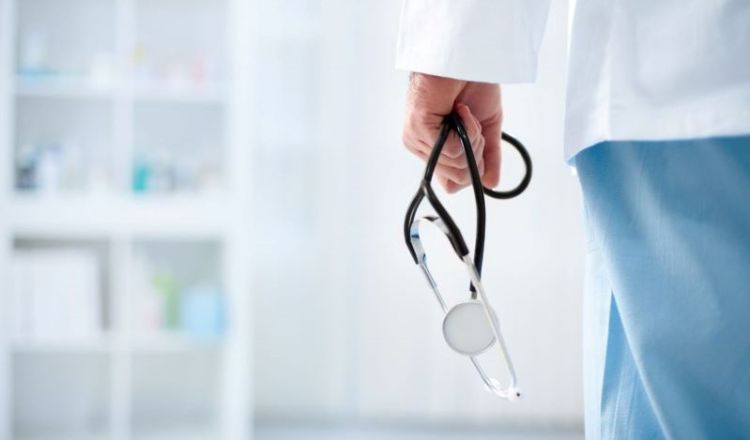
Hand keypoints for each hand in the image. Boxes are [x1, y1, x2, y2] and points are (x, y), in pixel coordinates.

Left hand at [402, 73, 501, 192]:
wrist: (463, 58)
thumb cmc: (470, 85)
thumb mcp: (487, 126)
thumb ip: (488, 156)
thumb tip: (491, 183)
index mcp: (434, 149)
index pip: (452, 185)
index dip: (473, 169)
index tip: (478, 139)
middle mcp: (422, 148)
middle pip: (458, 179)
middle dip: (477, 153)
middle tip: (472, 122)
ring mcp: (417, 140)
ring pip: (457, 166)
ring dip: (472, 138)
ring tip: (465, 112)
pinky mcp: (418, 129)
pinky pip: (452, 149)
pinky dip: (466, 129)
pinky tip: (460, 109)